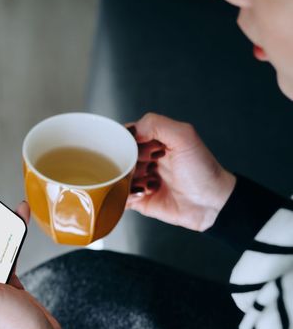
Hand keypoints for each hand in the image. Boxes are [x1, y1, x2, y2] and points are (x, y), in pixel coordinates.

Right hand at [126, 113, 235, 231]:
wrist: (211, 204)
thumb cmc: (203, 170)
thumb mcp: (184, 137)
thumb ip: (156, 124)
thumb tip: (130, 131)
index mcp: (153, 141)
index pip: (125, 135)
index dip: (122, 140)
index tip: (129, 146)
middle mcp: (144, 159)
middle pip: (117, 157)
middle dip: (123, 162)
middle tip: (140, 166)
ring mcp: (140, 180)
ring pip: (116, 177)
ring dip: (125, 180)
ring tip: (146, 182)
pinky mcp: (138, 200)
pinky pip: (118, 197)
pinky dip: (124, 195)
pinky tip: (143, 193)